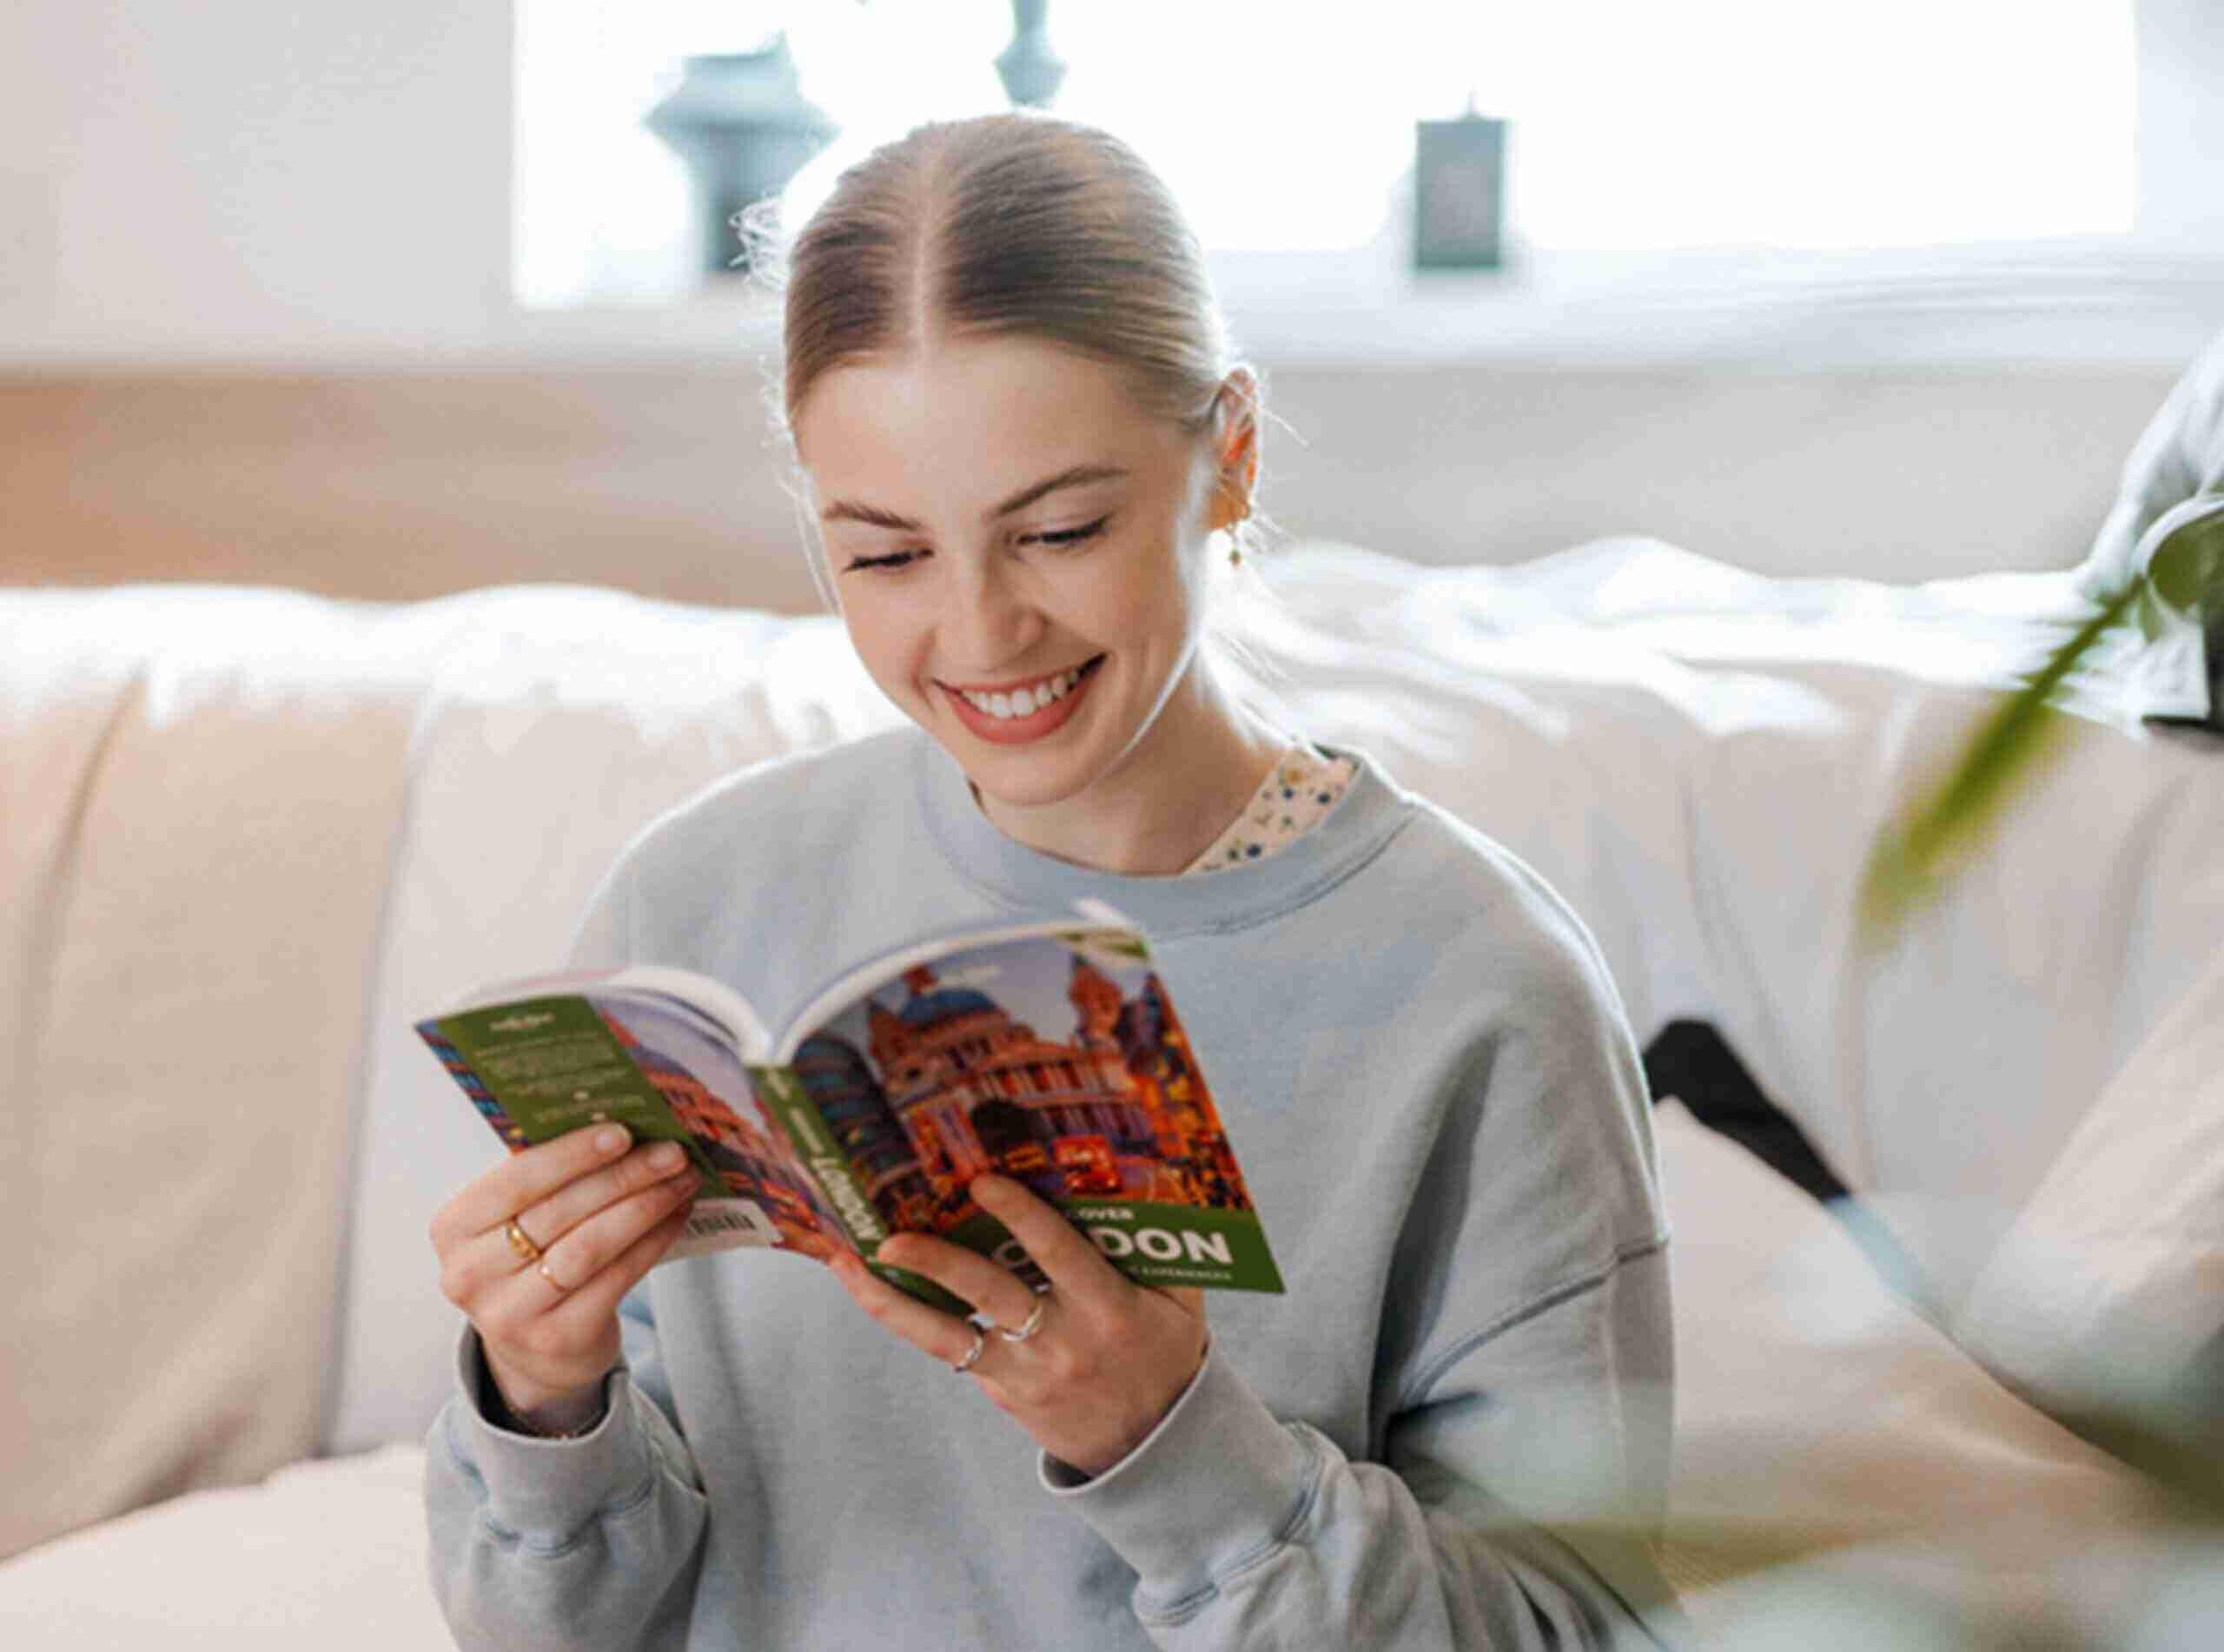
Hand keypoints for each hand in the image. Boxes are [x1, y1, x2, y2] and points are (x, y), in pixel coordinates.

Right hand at [428, 1124, 699, 1427]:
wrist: (536, 1352)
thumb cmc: (529, 1263)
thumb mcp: (516, 1221)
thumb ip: (546, 1178)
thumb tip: (617, 1121)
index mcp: (454, 1229)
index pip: (514, 1182)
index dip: (571, 1155)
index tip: (622, 1132)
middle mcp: (471, 1275)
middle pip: (559, 1212)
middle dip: (623, 1176)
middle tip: (670, 1153)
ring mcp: (510, 1314)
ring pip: (589, 1247)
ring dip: (645, 1207)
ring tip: (681, 1181)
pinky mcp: (556, 1338)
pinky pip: (615, 1279)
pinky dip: (652, 1242)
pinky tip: (675, 1217)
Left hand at [831, 1175, 1207, 1475]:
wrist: (1156, 1447)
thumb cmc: (1166, 1353)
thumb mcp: (1179, 1301)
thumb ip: (1156, 1245)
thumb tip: (1136, 1174)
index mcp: (1108, 1308)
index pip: (1059, 1254)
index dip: (1020, 1216)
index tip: (982, 1183)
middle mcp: (1061, 1341)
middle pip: (990, 1294)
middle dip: (937, 1262)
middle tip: (891, 1236)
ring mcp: (1025, 1371)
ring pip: (949, 1334)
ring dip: (895, 1299)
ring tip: (850, 1263)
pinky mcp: (1003, 1390)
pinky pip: (949, 1351)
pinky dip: (906, 1319)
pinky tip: (869, 1289)